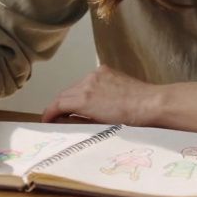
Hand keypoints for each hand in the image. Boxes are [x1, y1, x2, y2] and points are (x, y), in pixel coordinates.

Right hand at [41, 65, 159, 124]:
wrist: (151, 104)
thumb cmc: (129, 121)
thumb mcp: (99, 126)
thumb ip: (77, 121)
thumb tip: (62, 121)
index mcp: (84, 98)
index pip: (57, 104)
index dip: (49, 113)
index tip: (45, 121)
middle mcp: (87, 82)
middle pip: (64, 94)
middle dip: (59, 106)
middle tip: (58, 118)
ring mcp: (96, 74)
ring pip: (75, 86)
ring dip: (73, 97)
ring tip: (77, 110)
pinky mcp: (105, 70)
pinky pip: (88, 80)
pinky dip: (86, 89)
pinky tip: (93, 99)